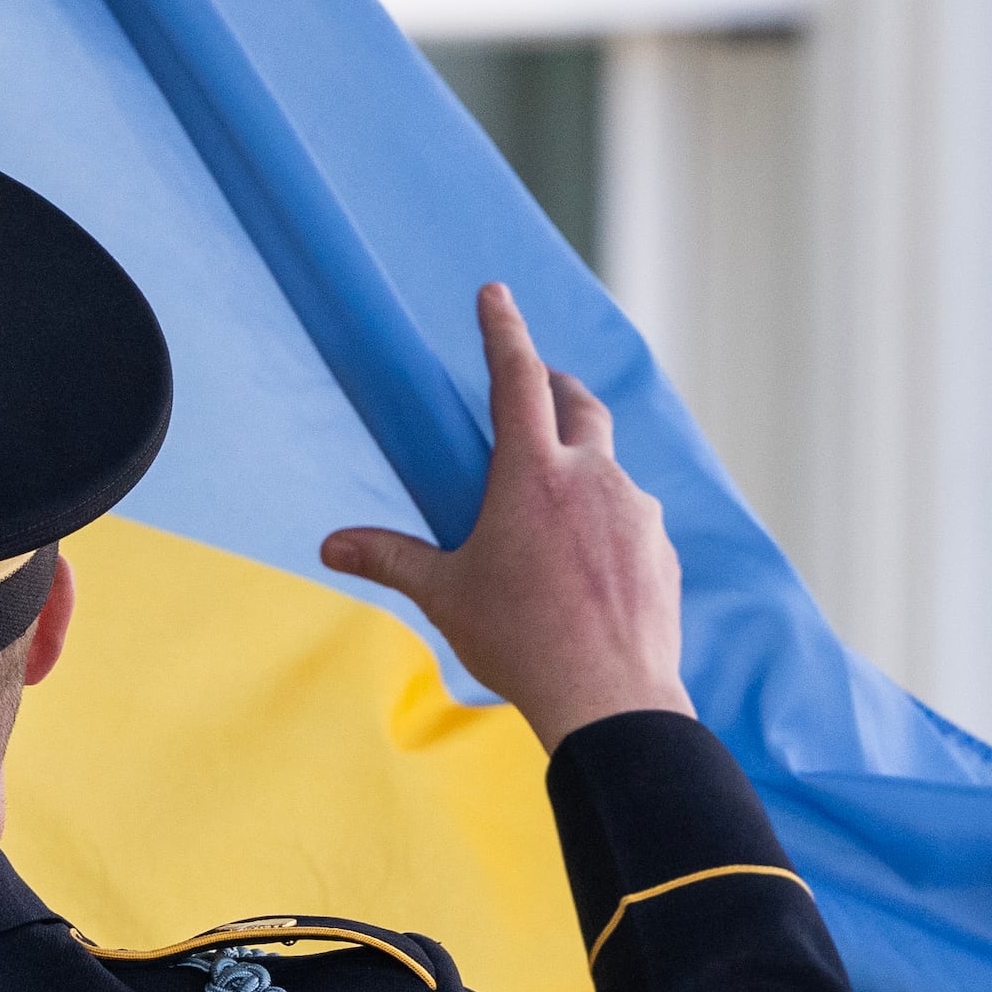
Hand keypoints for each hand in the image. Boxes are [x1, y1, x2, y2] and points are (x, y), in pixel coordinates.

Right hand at [319, 283, 692, 744]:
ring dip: (582, 466)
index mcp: (533, 475)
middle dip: (555, 384)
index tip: (495, 293)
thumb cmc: (521, 643)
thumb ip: (391, 559)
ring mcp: (636, 511)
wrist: (611, 698)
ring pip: (608, 467)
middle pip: (578, 402)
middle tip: (538, 385)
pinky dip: (608, 521)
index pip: (516, 378)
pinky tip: (588, 565)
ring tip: (555, 507)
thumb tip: (330, 546)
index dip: (503, 330)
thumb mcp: (447, 597)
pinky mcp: (661, 549)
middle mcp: (592, 478)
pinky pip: (632, 519)